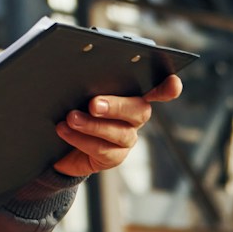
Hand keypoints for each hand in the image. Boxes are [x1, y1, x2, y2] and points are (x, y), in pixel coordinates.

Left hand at [53, 74, 182, 177]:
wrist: (59, 143)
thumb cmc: (72, 107)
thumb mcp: (78, 92)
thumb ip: (87, 83)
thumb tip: (76, 74)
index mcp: (132, 93)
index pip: (158, 89)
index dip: (168, 88)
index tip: (173, 83)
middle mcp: (135, 116)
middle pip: (139, 110)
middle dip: (116, 106)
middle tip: (93, 104)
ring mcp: (127, 138)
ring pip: (119, 133)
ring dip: (92, 125)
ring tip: (71, 118)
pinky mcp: (114, 157)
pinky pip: (102, 149)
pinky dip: (81, 139)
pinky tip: (64, 130)